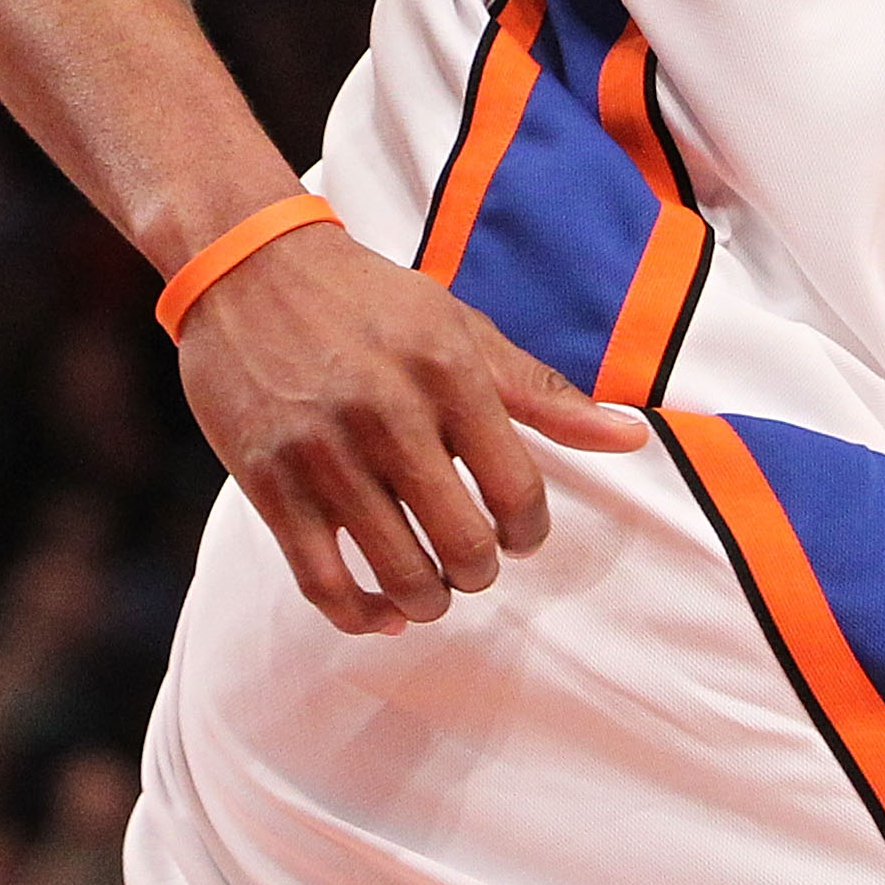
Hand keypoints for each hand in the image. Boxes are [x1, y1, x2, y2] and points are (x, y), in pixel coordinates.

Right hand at [177, 224, 648, 636]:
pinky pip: (323, 584)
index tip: (521, 534)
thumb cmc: (374, 302)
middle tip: (474, 562)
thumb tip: (632, 437)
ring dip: (428, 599)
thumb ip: (544, 392)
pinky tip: (382, 612)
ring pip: (398, 573)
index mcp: (450, 371)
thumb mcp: (463, 329)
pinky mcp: (268, 483)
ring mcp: (325, 453)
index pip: (517, 490)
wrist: (252, 268)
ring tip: (433, 588)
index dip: (529, 531)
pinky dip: (361, 615)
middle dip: (479, 570)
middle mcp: (390, 414)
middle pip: (462, 544)